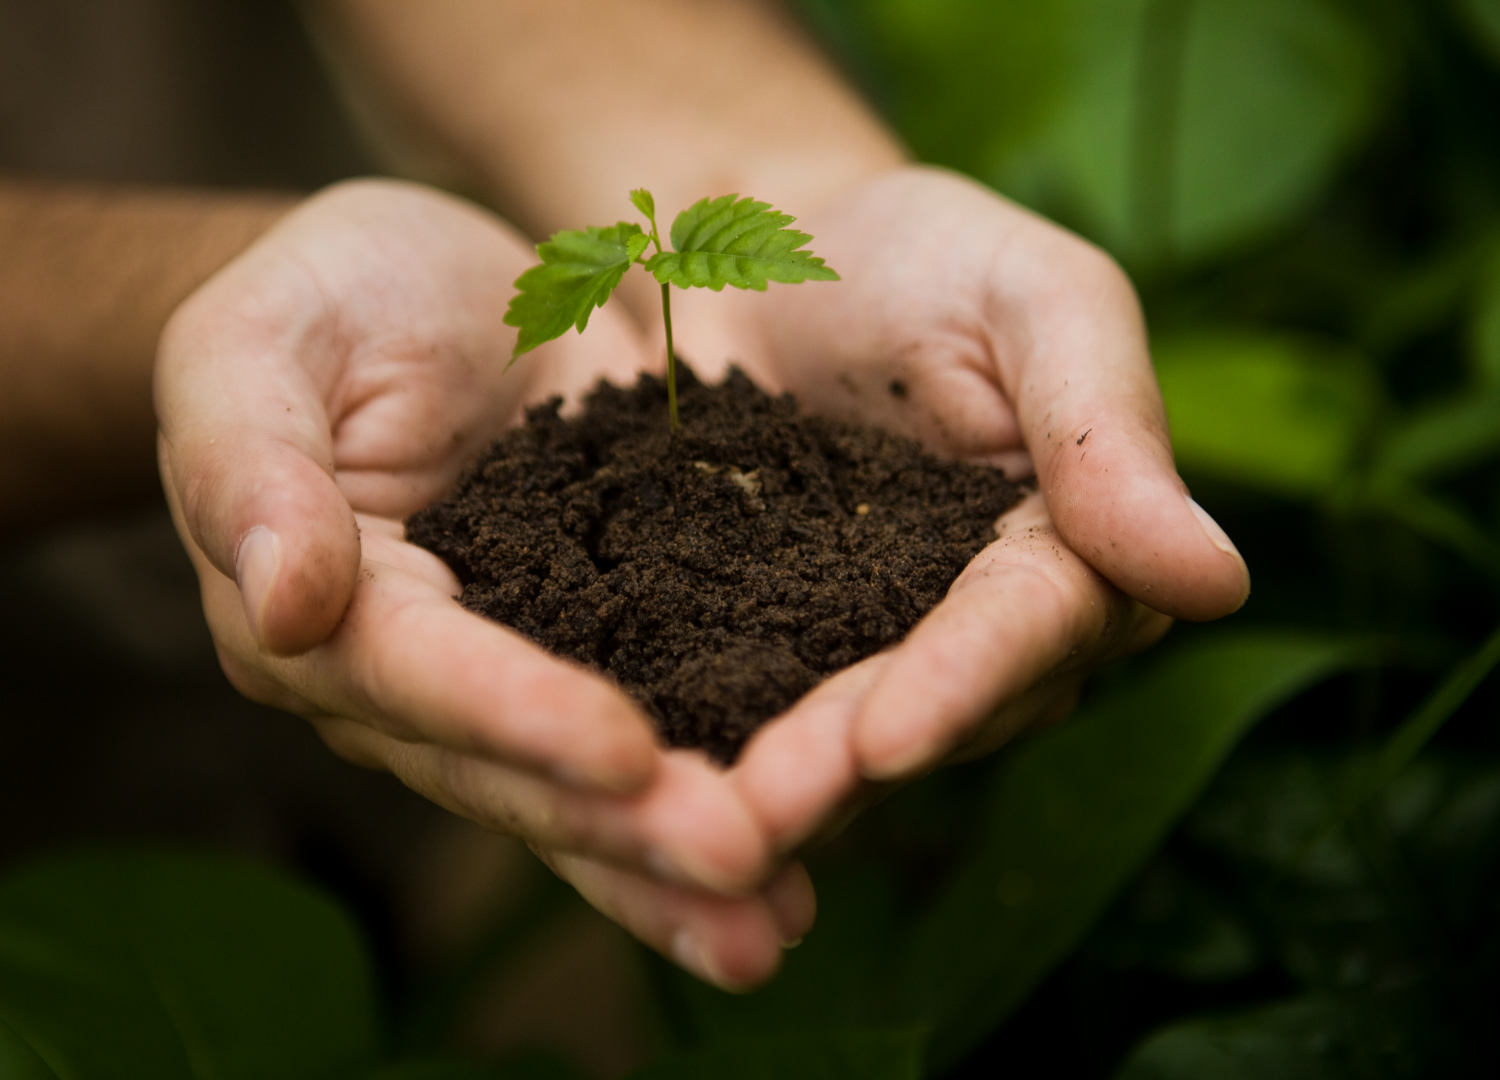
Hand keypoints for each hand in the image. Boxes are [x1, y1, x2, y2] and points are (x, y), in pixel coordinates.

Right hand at [155, 179, 810, 987]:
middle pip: (515, 769)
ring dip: (680, 858)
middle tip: (743, 870)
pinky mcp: (608, 642)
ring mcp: (520, 671)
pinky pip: (666, 723)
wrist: (436, 285)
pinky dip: (729, 780)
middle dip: (626, 828)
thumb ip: (253, 465)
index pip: (418, 678)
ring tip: (779, 920)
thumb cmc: (328, 296)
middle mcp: (420, 680)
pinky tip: (811, 839)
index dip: (514, 717)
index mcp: (327, 614)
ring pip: (593, 785)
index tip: (623, 756)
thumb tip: (280, 607)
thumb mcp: (260, 343)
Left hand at [659, 165, 1250, 854]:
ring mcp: (870, 646)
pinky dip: (702, 749)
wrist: (758, 245)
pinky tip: (640, 801)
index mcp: (1072, 547)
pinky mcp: (770, 645)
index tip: (891, 737)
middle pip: (930, 708)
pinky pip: (743, 705)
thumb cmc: (917, 252)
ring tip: (693, 835)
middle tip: (753, 820)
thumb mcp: (1030, 298)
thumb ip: (1108, 429)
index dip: (962, 684)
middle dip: (844, 767)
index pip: (1029, 626)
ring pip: (837, 737)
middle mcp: (983, 627)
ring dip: (771, 790)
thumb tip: (1218, 584)